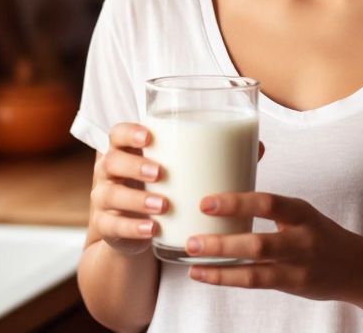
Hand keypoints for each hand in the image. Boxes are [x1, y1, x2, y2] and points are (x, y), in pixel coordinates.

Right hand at [90, 124, 265, 256]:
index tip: (149, 136)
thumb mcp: (182, 172)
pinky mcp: (107, 228)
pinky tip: (152, 230)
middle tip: (160, 172)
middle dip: (134, 166)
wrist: (140, 230)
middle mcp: (112, 173)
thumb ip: (213, 157)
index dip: (129, 132)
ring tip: (163, 205)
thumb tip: (257, 145)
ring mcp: (105, 200)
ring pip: (109, 195)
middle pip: (112, 161)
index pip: (118, 133)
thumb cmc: (165, 188)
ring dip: (136, 200)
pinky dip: (133, 228)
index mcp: (129, 151)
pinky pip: (113, 227)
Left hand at [184, 192, 362, 303]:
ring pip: (255, 266)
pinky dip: (225, 278)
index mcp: (300, 212)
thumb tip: (235, 162)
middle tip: (191, 238)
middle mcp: (301, 238)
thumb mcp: (300, 212)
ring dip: (220, 263)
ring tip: (191, 256)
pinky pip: (254, 282)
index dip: (236, 203)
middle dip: (222, 242)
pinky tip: (202, 274)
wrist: (357, 267)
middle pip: (259, 242)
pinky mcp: (292, 284)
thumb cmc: (317, 233)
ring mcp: (297, 264)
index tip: (205, 202)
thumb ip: (268, 201)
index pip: (268, 203)